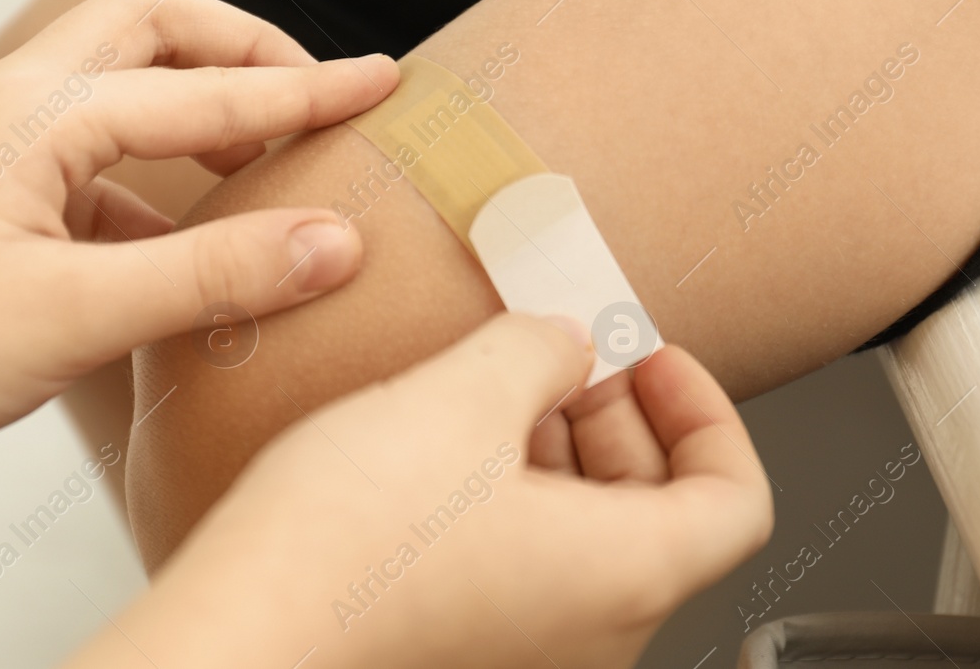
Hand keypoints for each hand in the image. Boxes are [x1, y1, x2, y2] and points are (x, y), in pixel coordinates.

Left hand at [0, 0, 396, 539]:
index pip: (209, 91)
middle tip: (316, 92)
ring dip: (199, 104)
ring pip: (121, 82)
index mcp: (37, 116)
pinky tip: (190, 242)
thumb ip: (215, 275)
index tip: (388, 81)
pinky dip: (159, 177)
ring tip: (271, 157)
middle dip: (240, 47)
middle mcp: (14, 104)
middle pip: (151, 25)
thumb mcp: (77, 318)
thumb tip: (337, 242)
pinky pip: (97, 153)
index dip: (309, 93)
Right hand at [74, 314, 773, 668]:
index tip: (654, 356)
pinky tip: (454, 444)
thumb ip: (540, 349)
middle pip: (660, 512)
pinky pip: (528, 564)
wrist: (242, 632)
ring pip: (589, 538)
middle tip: (568, 350)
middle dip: (619, 414)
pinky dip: (515, 494)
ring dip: (561, 448)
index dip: (709, 412)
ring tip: (500, 382)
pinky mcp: (467, 647)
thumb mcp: (462, 396)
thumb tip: (565, 341)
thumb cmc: (347, 544)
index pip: (737, 499)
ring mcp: (529, 650)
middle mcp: (595, 631)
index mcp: (627, 575)